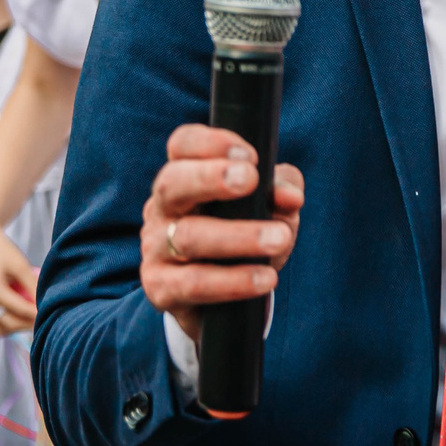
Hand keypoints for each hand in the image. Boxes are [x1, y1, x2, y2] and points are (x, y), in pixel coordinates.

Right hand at [141, 126, 303, 340]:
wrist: (217, 302)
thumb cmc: (242, 236)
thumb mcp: (266, 207)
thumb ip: (281, 191)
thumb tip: (290, 196)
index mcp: (185, 176)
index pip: (183, 145)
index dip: (211, 143)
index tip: (251, 156)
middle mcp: (163, 208)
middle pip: (172, 183)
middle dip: (210, 178)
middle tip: (250, 179)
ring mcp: (156, 248)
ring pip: (188, 237)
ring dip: (238, 236)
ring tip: (279, 238)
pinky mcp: (161, 288)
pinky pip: (193, 284)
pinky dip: (233, 281)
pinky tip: (266, 279)